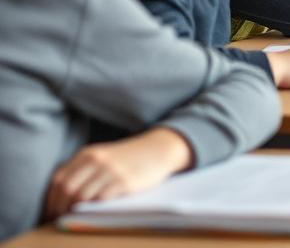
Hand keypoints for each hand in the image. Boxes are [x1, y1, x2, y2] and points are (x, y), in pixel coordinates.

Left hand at [44, 128, 191, 217]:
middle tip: (59, 220)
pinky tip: (91, 215)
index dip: (51, 199)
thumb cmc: (129, 157)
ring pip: (82, 196)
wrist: (159, 148)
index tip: (51, 212)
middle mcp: (96, 161)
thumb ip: (83, 169)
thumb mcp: (103, 156)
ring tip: (73, 220)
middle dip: (60, 208)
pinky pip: (101, 200)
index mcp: (87, 154)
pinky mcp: (125, 182)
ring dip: (74, 211)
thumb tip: (61, 195)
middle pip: (67, 189)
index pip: (59, 179)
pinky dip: (92, 210)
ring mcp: (111, 171)